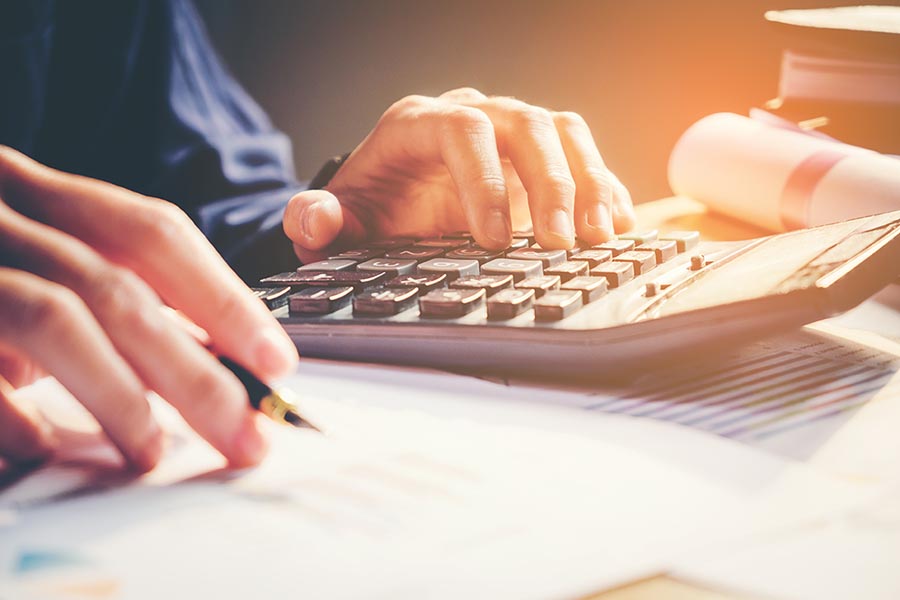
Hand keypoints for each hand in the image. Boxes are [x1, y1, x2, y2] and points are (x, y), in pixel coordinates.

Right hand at [0, 147, 297, 470]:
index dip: (222, 295)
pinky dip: (10, 416)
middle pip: (117, 287)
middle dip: (194, 371)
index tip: (276, 360)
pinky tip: (42, 450)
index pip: (149, 231)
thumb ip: (97, 289)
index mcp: (27, 190)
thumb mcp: (23, 255)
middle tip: (247, 437)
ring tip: (152, 456)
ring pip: (52, 317)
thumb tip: (197, 354)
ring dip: (118, 396)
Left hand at [284, 88, 634, 259]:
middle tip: (561, 243)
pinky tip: (617, 226)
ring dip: (589, 181)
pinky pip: (582, 156)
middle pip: (525, 124)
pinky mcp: (539, 158)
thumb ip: (317, 220)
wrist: (391, 203)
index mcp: (419, 124)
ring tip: (601, 235)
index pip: (462, 131)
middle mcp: (471, 116)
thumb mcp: (338, 221)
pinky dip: (604, 187)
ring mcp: (510, 134)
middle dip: (550, 183)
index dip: (485, 180)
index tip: (495, 241)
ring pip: (562, 132)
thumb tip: (317, 218)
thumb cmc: (368, 210)